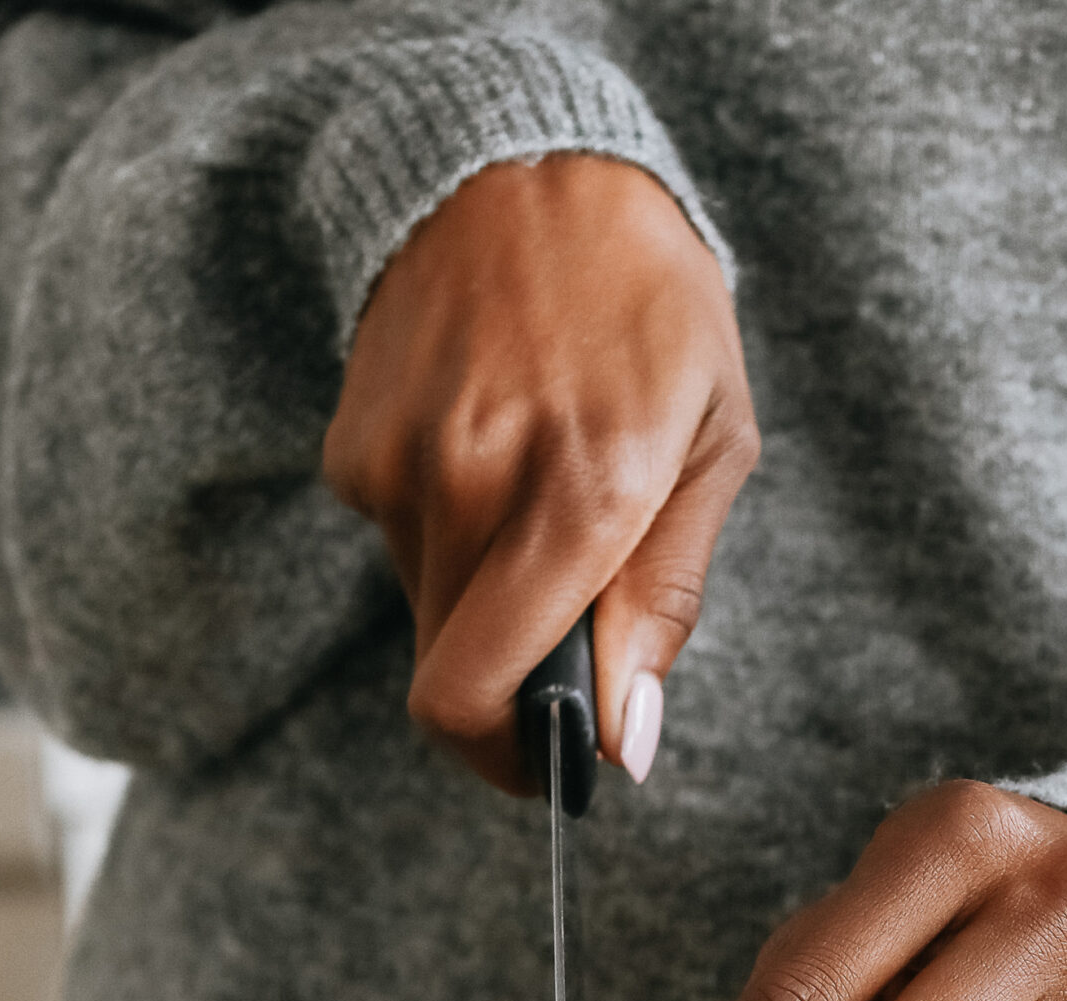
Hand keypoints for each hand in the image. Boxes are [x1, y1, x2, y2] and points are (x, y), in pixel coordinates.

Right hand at [323, 154, 755, 792]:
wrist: (523, 168)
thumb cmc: (649, 306)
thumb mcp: (714, 443)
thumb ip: (667, 601)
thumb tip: (625, 743)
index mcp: (581, 495)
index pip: (474, 697)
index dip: (507, 763)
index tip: (549, 766)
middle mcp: (473, 486)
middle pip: (451, 675)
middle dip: (512, 688)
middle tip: (572, 642)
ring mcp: (399, 465)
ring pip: (428, 612)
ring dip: (486, 600)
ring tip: (542, 496)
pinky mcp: (352, 448)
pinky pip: (399, 544)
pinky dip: (447, 534)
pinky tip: (492, 448)